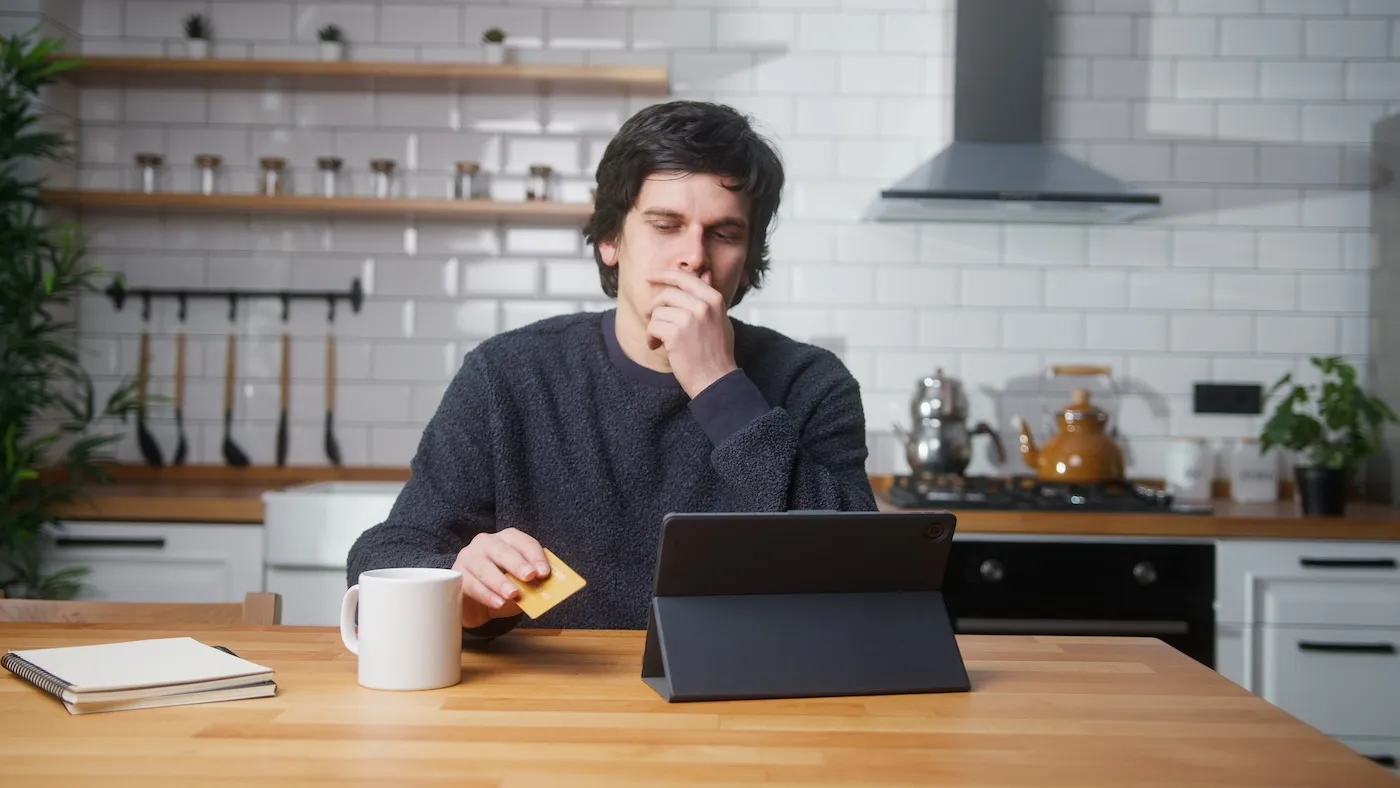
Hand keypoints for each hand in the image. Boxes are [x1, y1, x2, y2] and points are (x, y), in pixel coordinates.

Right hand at [451, 528, 550, 628]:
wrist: (477, 600)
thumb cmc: (503, 583)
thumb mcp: (520, 581)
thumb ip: (531, 582)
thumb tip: (543, 589)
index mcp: (507, 539)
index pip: (522, 542)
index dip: (535, 556)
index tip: (544, 572)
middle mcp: (486, 543)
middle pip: (502, 551)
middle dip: (517, 564)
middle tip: (529, 576)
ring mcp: (469, 558)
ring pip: (484, 568)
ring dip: (500, 582)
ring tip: (513, 594)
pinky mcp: (458, 575)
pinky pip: (472, 585)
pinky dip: (486, 595)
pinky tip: (498, 603)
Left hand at [646, 270, 737, 397]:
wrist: (716, 379)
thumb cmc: (717, 353)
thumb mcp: (721, 319)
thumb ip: (710, 297)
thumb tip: (706, 274)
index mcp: (714, 299)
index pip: (685, 278)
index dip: (665, 275)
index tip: (651, 278)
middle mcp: (703, 306)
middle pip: (667, 294)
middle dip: (655, 306)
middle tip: (651, 318)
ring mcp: (689, 318)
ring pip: (658, 311)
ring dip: (654, 326)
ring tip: (660, 339)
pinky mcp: (675, 333)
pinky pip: (653, 326)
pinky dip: (651, 337)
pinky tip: (657, 346)